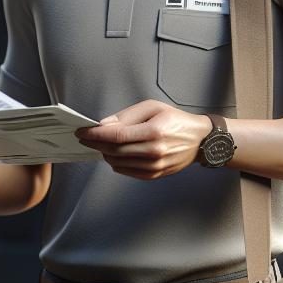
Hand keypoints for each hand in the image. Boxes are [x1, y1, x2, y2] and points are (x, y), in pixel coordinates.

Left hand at [74, 100, 210, 178]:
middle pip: (113, 151)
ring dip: (104, 153)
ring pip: (117, 163)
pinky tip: (115, 153)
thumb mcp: (152, 108)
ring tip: (102, 143)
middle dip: (95, 144)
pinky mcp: (154, 175)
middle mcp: (154, 152)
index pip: (116, 137)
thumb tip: (104, 125)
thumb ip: (126, 116)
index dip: (95, 135)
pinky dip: (116, 162)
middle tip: (86, 137)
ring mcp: (154, 166)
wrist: (199, 140)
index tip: (82, 131)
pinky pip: (126, 171)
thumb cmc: (176, 121)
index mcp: (154, 132)